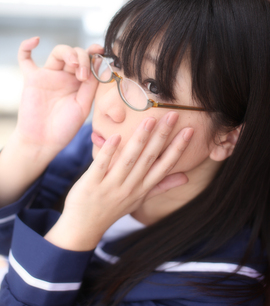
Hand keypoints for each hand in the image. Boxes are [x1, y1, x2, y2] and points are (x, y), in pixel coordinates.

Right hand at [15, 37, 101, 152]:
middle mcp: (66, 77)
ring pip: (58, 52)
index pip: (88, 62)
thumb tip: (99, 65)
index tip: (100, 51)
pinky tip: (36, 40)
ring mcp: (49, 76)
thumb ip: (90, 87)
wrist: (43, 141)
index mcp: (80, 83)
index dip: (94, 54)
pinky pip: (25, 59)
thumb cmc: (65, 127)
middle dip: (83, 59)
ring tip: (74, 66)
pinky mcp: (32, 79)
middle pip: (75, 54)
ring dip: (69, 53)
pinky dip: (26, 47)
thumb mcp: (83, 107)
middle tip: (84, 75)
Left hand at [45, 112, 192, 250]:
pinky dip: (109, 152)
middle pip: (149, 158)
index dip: (178, 148)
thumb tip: (186, 177)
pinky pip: (102, 166)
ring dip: (140, 140)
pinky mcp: (92, 184)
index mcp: (142, 188)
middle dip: (162, 136)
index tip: (189, 130)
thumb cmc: (113, 208)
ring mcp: (111, 186)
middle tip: (172, 115)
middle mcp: (130, 187)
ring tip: (150, 120)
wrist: (84, 226)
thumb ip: (161, 186)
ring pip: (129, 159)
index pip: (165, 166)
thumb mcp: (140, 199)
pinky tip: (116, 136)